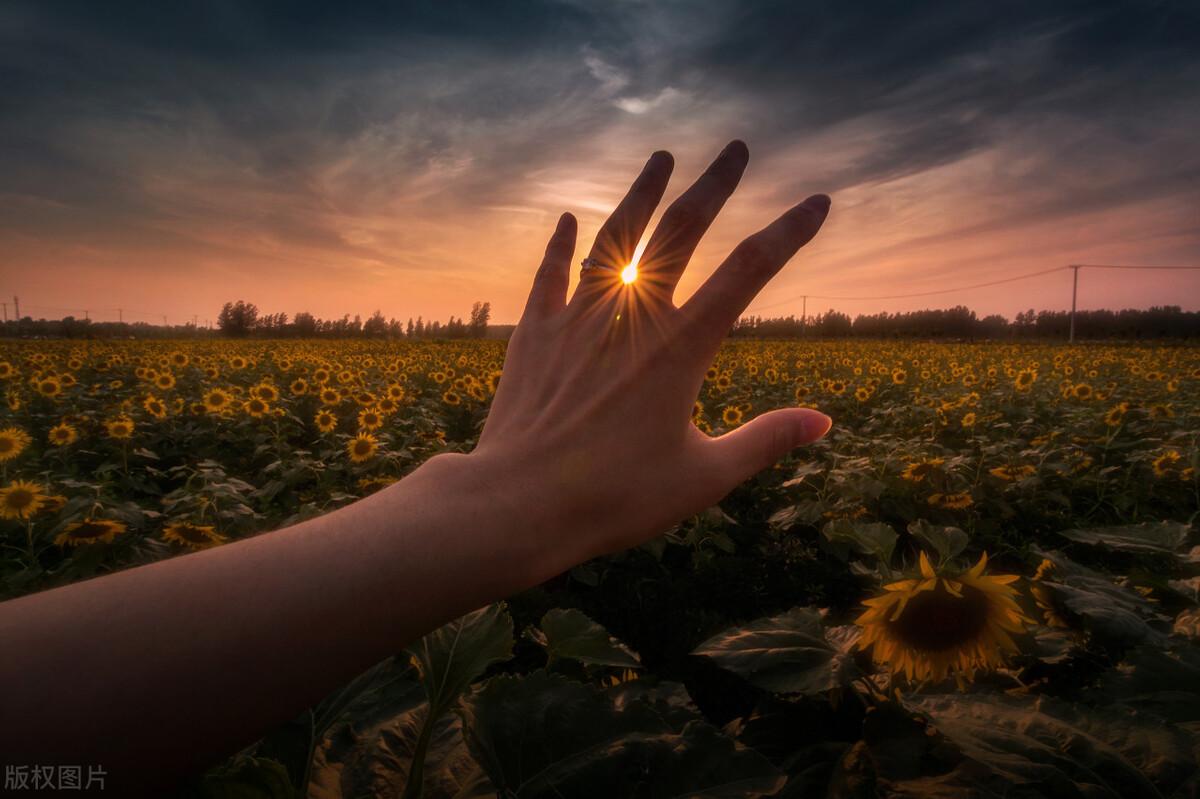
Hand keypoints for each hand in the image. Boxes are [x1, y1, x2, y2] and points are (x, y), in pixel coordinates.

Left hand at [470, 140, 832, 569]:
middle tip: (736, 148)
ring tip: (662, 156)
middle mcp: (631, 319)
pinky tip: (570, 219)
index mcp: (680, 349)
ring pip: (616, 240)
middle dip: (714, 186)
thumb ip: (765, 440)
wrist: (518, 502)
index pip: (748, 273)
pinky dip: (562, 245)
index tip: (816, 201)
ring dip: (642, 195)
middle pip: (681, 234)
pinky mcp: (535, 334)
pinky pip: (551, 276)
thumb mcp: (704, 477)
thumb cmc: (614, 498)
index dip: (788, 232)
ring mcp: (578, 320)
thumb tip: (823, 422)